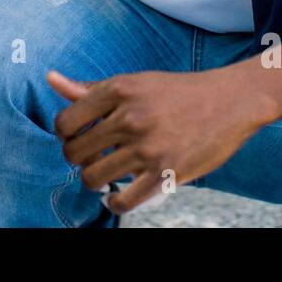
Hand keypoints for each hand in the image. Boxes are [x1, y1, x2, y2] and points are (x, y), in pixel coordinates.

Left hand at [47, 68, 259, 213]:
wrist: (231, 101)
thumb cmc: (176, 92)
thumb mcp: (134, 83)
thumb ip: (90, 88)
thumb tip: (50, 79)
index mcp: (119, 89)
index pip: (65, 122)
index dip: (65, 134)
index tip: (79, 137)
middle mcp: (130, 116)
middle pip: (74, 152)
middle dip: (78, 158)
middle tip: (92, 157)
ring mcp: (148, 146)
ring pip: (93, 177)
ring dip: (94, 180)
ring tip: (104, 173)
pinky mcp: (166, 172)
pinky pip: (123, 200)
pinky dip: (114, 202)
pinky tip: (116, 195)